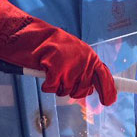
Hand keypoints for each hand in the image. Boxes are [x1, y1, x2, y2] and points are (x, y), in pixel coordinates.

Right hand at [0, 0, 117, 104]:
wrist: (27, 34)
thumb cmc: (47, 46)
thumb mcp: (71, 54)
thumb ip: (82, 68)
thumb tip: (92, 88)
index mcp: (89, 55)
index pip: (105, 76)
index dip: (108, 91)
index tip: (109, 102)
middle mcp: (84, 60)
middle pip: (83, 90)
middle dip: (72, 89)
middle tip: (60, 78)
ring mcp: (71, 65)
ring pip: (67, 91)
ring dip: (57, 85)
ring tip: (50, 70)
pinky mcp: (56, 69)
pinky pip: (52, 88)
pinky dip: (45, 84)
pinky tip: (43, 71)